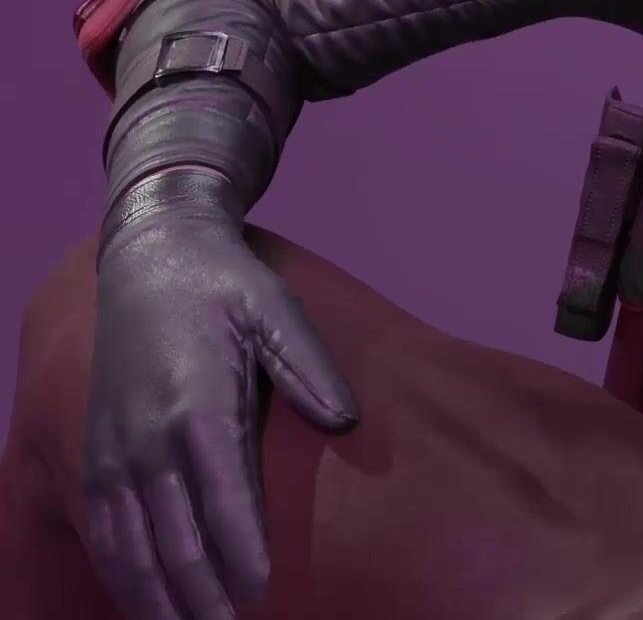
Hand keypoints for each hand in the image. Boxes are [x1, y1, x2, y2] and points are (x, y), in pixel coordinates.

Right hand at [82, 168, 357, 619]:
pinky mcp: (96, 451)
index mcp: (200, 403)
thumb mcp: (279, 309)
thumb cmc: (227, 286)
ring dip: (158, 596)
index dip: (242, 552)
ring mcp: (116, 446)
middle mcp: (150, 434)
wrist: (151, 257)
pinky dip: (121, 571)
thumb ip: (311, 368)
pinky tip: (145, 602)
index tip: (262, 593)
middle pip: (175, 536)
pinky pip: (103, 527)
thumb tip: (346, 422)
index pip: (224, 498)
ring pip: (131, 544)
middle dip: (202, 593)